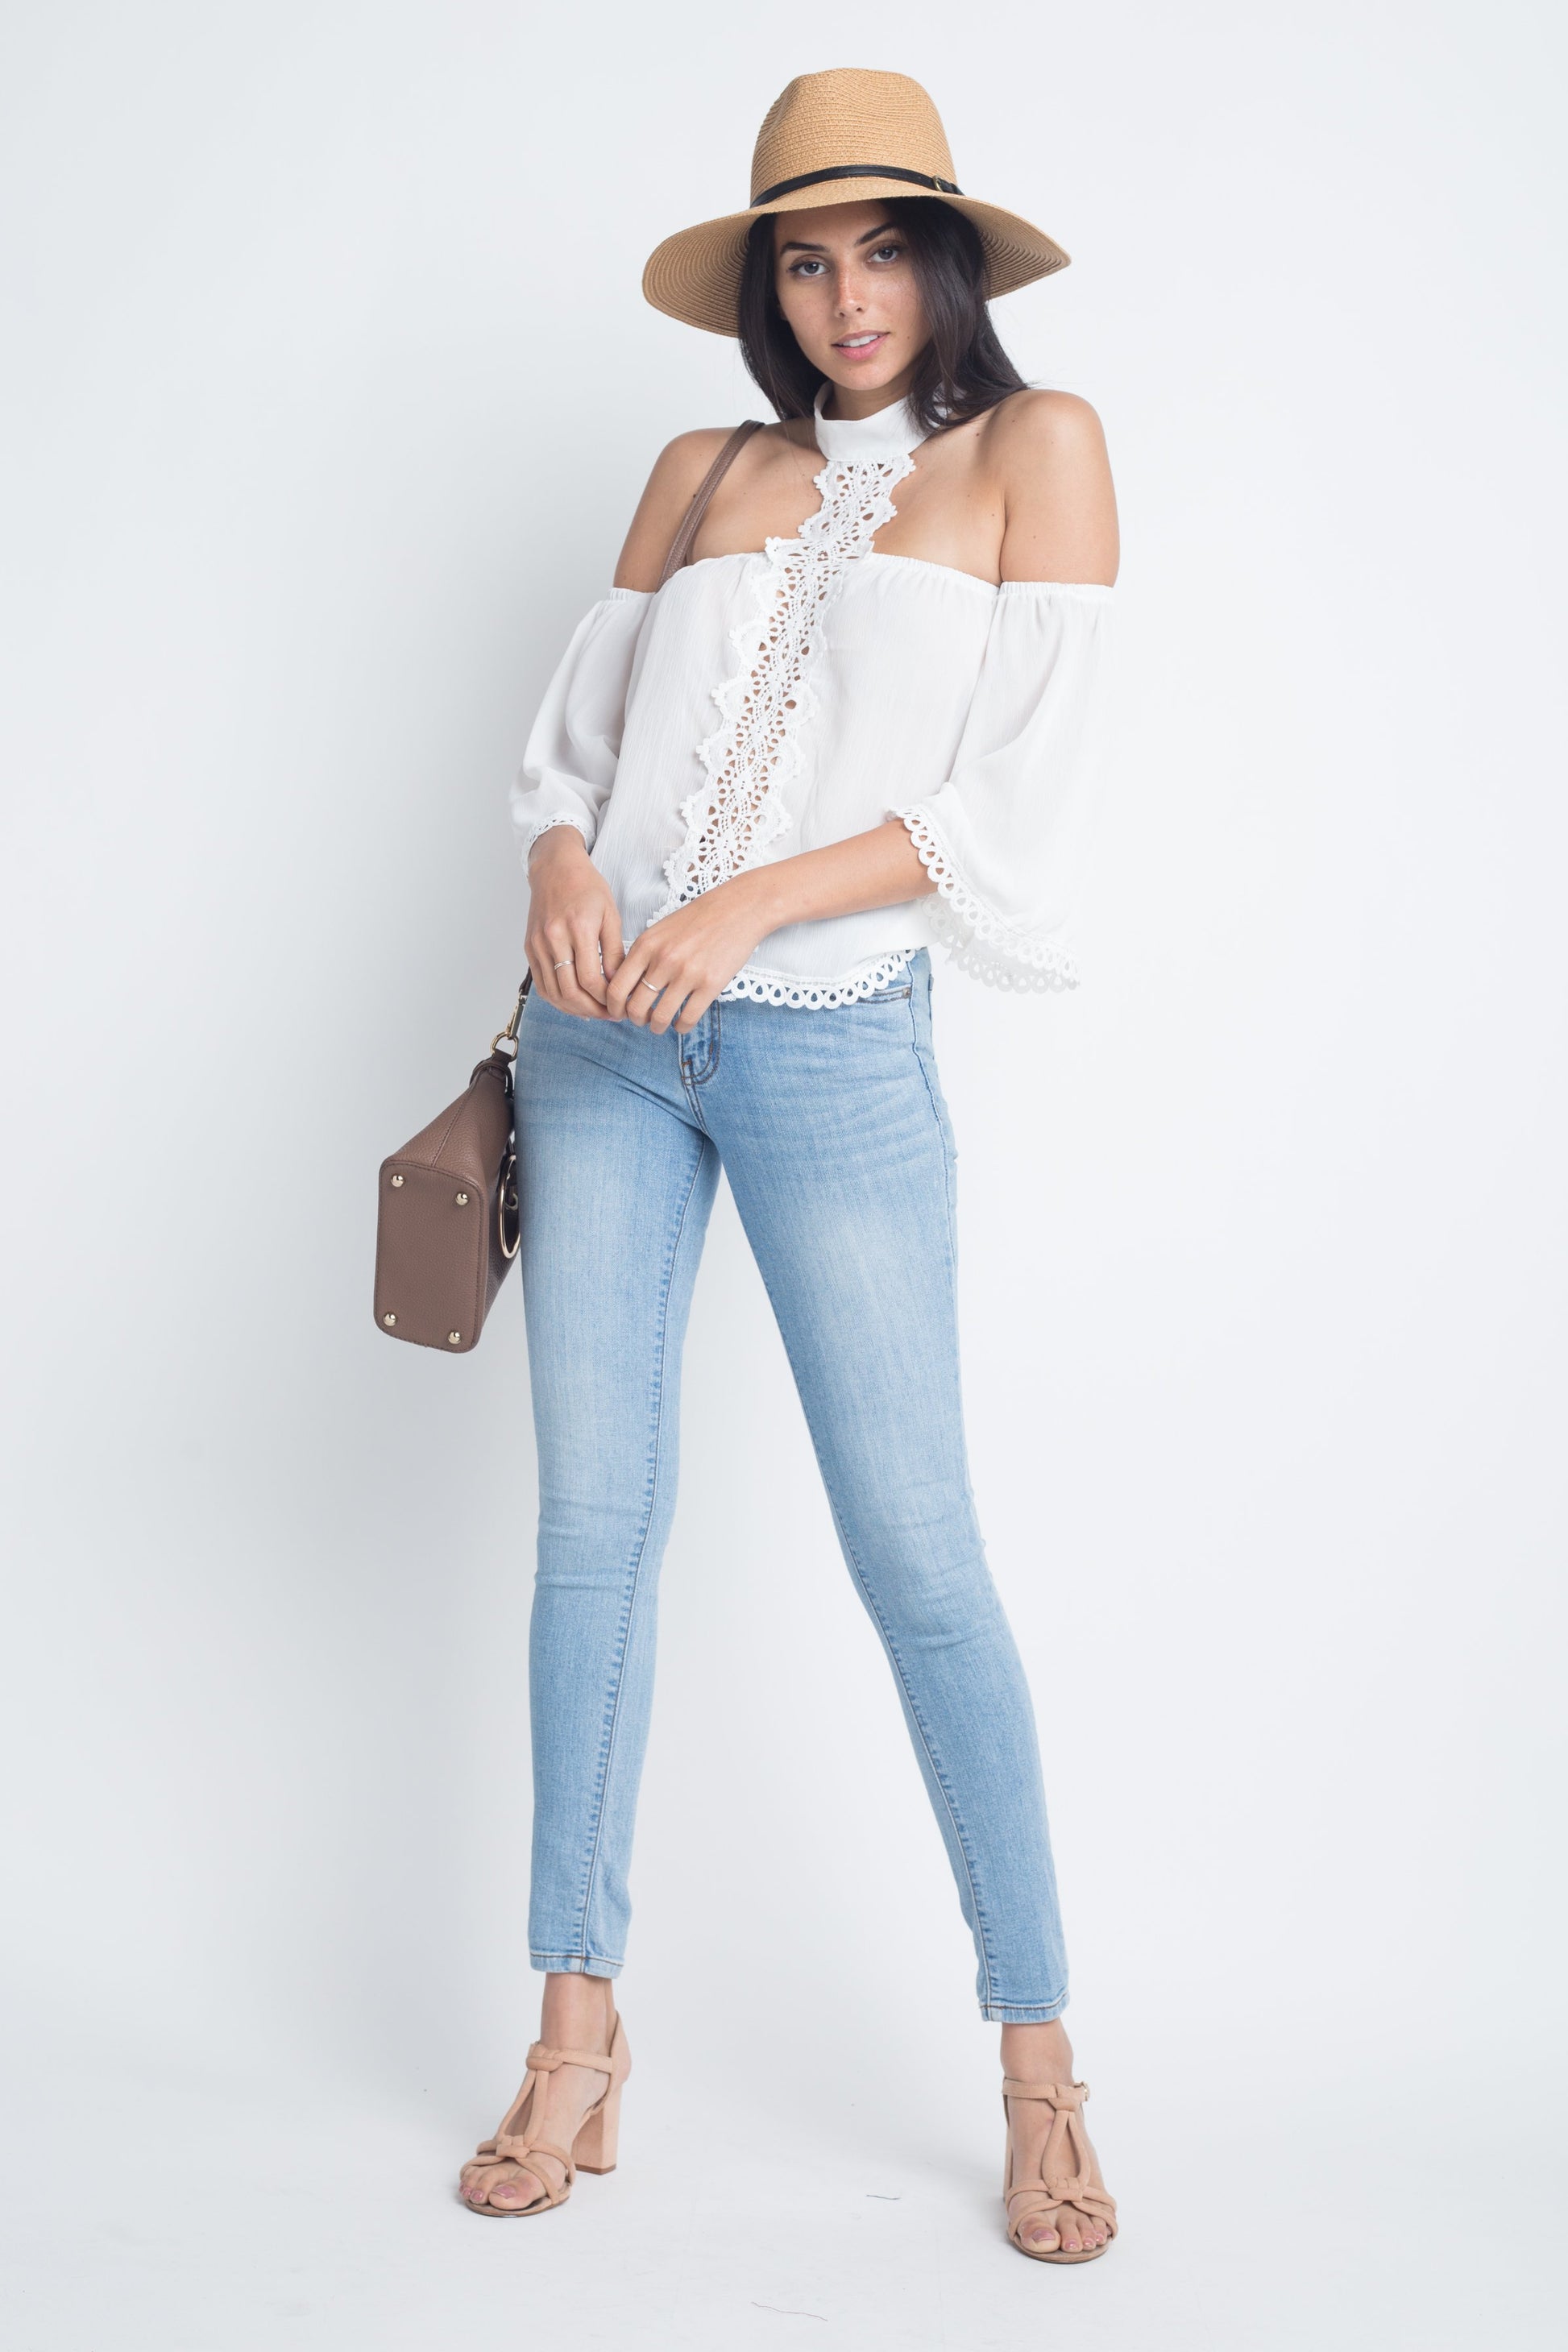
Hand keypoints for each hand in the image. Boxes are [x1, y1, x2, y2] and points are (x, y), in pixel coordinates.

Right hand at [525, 828, 624, 1019]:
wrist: (555, 868)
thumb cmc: (587, 888)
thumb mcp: (610, 914)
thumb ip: (614, 951)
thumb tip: (617, 984)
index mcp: (578, 928)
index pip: (590, 979)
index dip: (606, 999)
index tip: (620, 1005)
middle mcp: (554, 937)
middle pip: (570, 991)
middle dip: (592, 1010)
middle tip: (609, 1015)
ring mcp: (538, 944)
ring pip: (553, 992)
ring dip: (574, 1009)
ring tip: (594, 1012)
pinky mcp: (529, 948)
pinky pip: (541, 984)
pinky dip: (557, 999)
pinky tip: (574, 1003)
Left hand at [606, 874, 772, 1033]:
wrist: (737, 909)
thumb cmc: (698, 920)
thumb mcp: (660, 930)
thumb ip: (642, 956)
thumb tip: (625, 988)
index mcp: (646, 945)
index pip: (617, 988)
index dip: (614, 1007)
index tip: (619, 1012)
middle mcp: (663, 960)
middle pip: (635, 1007)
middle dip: (634, 1020)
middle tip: (641, 1020)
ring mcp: (687, 973)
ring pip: (660, 1018)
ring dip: (656, 1027)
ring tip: (660, 1025)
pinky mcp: (710, 984)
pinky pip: (687, 1019)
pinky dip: (681, 1027)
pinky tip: (682, 1023)